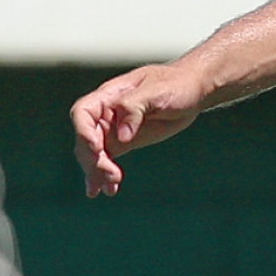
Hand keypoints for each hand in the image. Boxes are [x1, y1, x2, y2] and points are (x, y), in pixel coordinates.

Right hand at [70, 63, 205, 196]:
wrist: (192, 90)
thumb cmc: (175, 84)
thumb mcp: (156, 91)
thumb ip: (135, 108)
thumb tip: (122, 135)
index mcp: (110, 95)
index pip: (83, 112)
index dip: (83, 131)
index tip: (95, 148)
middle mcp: (106, 113)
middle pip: (86, 138)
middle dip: (94, 159)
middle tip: (112, 175)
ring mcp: (114, 129)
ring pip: (93, 154)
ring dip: (96, 172)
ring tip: (109, 189)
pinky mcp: (125, 142)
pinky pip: (107, 160)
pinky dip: (105, 176)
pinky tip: (109, 190)